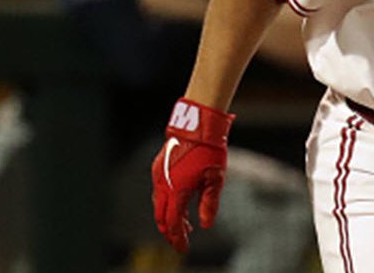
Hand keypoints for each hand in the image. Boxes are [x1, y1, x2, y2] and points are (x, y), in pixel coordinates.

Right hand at [152, 98, 235, 252]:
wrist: (196, 126)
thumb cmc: (209, 151)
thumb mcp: (215, 179)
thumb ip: (209, 203)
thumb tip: (206, 225)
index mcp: (176, 191)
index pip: (173, 223)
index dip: (178, 238)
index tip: (184, 249)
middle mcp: (163, 185)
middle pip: (161, 217)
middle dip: (170, 232)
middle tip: (182, 241)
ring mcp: (158, 176)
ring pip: (159, 205)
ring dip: (170, 218)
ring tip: (185, 225)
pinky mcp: (158, 168)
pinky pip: (158, 192)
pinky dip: (167, 204)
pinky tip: (179, 204)